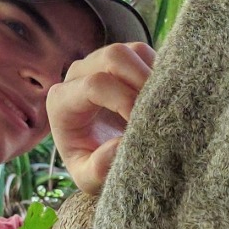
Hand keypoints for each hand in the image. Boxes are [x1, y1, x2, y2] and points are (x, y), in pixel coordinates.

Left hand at [46, 41, 154, 193]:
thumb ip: (99, 167)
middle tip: (162, 111)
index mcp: (62, 100)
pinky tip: (166, 100)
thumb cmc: (91, 164)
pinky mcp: (123, 60)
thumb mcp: (89, 176)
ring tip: (165, 106)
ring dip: (153, 75)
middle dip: (142, 80)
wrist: (98, 153)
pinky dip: (160, 73)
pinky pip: (146, 55)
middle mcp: (79, 73)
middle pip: (114, 57)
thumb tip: (121, 145)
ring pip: (132, 51)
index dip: (125, 101)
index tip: (145, 126)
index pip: (96, 85)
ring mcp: (101, 61)